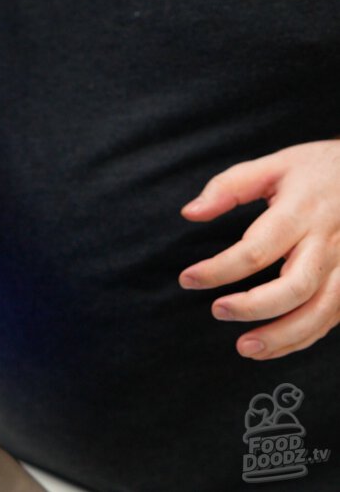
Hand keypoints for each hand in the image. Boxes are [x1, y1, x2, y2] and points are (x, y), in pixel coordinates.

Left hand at [179, 140, 339, 359]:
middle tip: (217, 311)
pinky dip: (301, 339)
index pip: (256, 249)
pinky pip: (332, 319)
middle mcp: (330, 241)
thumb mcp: (276, 165)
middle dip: (253, 307)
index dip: (218, 270)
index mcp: (303, 211)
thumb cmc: (320, 170)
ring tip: (244, 347)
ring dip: (281, 335)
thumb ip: (230, 186)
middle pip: (294, 286)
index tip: (187, 279)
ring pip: (320, 311)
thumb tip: (190, 213)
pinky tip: (270, 347)